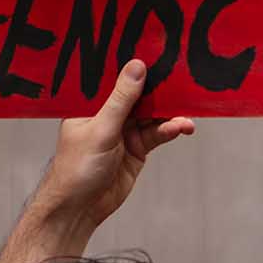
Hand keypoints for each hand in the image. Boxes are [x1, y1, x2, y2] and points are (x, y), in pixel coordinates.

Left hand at [30, 59, 193, 234]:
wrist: (80, 208)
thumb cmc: (76, 168)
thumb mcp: (101, 129)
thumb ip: (122, 99)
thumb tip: (136, 67)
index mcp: (90, 105)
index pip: (115, 79)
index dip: (135, 67)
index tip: (158, 54)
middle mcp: (108, 115)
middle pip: (139, 96)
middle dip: (160, 90)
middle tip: (182, 81)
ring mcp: (124, 132)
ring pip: (152, 115)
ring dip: (170, 113)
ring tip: (186, 114)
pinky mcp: (138, 149)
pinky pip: (158, 133)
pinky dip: (171, 129)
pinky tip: (182, 127)